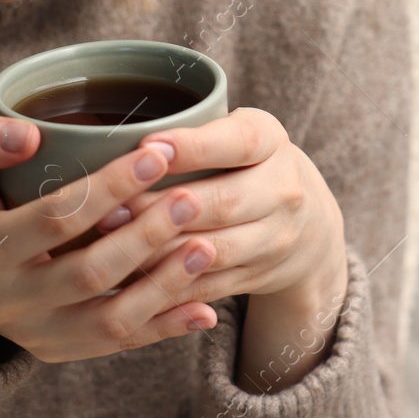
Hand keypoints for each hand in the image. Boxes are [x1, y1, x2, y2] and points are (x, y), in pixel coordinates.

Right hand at [0, 115, 221, 362]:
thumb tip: (29, 135)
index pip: (56, 219)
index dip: (109, 188)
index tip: (156, 155)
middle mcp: (8, 301)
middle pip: (91, 274)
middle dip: (146, 235)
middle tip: (192, 198)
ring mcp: (35, 334)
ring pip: (110, 321)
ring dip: (163, 287)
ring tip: (206, 247)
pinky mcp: (58, 351)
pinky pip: (118, 345)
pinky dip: (165, 329)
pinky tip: (205, 310)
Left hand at [92, 107, 347, 308]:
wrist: (309, 224)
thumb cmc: (249, 163)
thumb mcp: (238, 132)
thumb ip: (195, 129)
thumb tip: (117, 137)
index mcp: (271, 141)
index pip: (238, 142)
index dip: (193, 147)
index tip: (147, 146)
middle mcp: (282, 190)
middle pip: (222, 203)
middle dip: (162, 208)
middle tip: (109, 209)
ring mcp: (275, 239)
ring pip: (212, 251)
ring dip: (159, 252)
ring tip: (112, 246)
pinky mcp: (259, 276)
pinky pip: (209, 286)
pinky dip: (169, 289)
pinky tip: (131, 282)